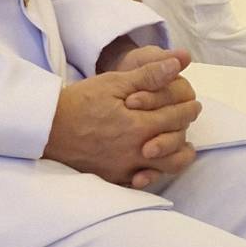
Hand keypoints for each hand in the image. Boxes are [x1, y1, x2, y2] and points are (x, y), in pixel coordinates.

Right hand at [43, 56, 200, 189]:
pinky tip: (155, 164)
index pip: (175, 118)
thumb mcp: (114, 82)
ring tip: (183, 146)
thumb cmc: (81, 101)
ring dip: (178, 156)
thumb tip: (179, 64)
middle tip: (191, 119)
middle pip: (176, 146)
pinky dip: (155, 174)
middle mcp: (136, 151)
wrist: (49, 128)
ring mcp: (125, 169)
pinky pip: (143, 182)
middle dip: (187, 129)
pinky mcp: (114, 179)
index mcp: (139, 126)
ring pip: (165, 169)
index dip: (188, 108)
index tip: (195, 103)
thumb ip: (149, 75)